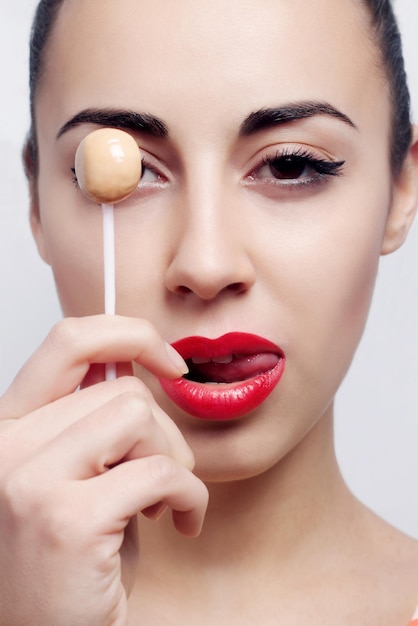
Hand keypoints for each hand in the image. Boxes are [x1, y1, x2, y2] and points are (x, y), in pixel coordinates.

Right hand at [0, 316, 207, 625]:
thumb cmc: (75, 562)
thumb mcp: (79, 474)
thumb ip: (93, 418)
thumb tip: (133, 360)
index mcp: (10, 426)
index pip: (69, 341)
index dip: (129, 334)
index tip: (168, 361)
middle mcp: (7, 446)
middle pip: (123, 389)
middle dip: (166, 430)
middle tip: (167, 473)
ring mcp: (29, 480)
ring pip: (140, 418)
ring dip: (175, 461)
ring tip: (162, 501)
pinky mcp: (67, 519)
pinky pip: (161, 471)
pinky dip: (190, 496)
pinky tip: (180, 523)